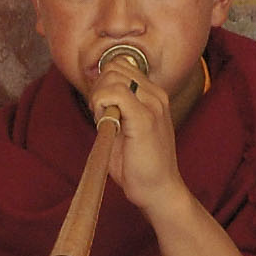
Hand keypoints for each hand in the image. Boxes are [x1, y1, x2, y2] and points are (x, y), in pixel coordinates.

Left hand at [90, 56, 186, 213]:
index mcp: (153, 95)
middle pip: (114, 66)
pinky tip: (105, 122)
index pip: (121, 65)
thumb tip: (97, 91)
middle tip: (100, 114)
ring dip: (99, 96)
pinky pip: (115, 93)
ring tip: (105, 121)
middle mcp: (156, 95)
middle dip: (98, 87)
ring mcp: (153, 105)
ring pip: (113, 76)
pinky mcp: (145, 118)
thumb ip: (115, 107)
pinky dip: (101, 104)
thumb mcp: (125, 128)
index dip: (103, 83)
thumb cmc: (139, 164)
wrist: (159, 190)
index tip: (101, 107)